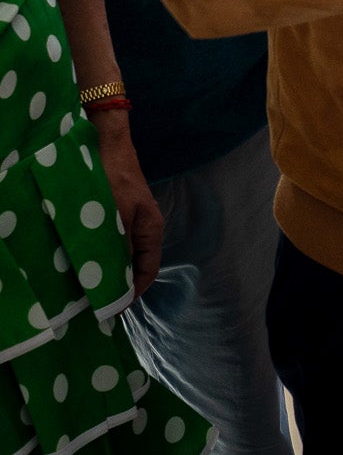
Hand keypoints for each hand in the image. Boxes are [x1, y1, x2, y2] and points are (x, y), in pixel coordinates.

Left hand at [88, 110, 162, 294]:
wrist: (103, 142)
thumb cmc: (112, 178)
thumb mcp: (116, 217)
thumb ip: (118, 249)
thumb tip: (116, 282)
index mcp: (151, 230)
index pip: (147, 272)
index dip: (131, 294)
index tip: (110, 311)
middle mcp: (142, 229)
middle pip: (133, 265)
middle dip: (115, 285)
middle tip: (92, 302)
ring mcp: (128, 221)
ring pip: (118, 254)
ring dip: (104, 269)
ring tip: (83, 285)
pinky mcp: (113, 214)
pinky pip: (108, 242)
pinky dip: (96, 254)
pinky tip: (79, 259)